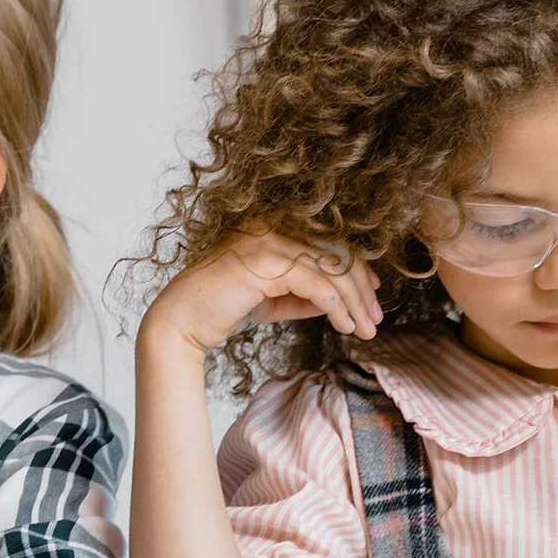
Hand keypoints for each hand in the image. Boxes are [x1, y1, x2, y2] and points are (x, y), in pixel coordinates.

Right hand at [141, 230, 381, 356]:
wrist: (181, 322)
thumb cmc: (221, 310)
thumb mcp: (272, 300)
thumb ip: (302, 296)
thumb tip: (336, 302)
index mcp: (273, 230)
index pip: (328, 244)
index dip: (357, 270)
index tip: (372, 298)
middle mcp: (273, 228)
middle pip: (336, 253)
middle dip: (362, 289)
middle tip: (375, 319)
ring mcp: (269, 242)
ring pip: (331, 269)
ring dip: (355, 302)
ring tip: (365, 329)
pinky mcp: (267, 263)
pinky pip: (316, 284)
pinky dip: (337, 307)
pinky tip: (344, 325)